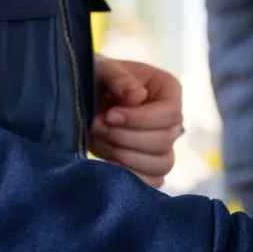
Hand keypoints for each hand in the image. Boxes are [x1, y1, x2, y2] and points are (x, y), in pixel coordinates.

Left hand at [89, 57, 183, 186]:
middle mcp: (171, 120)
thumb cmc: (94, 79)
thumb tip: (137, 96)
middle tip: (97, 125)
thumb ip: (118, 78)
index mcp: (168, 91)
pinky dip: (130, 175)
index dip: (140, 119)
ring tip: (100, 139)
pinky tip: (107, 160)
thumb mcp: (102, 69)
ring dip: (125, 156)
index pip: (170, 114)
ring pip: (162, 165)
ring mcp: (163, 146)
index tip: (110, 115)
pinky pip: (154, 182)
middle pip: (165, 141)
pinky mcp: (149, 166)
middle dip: (126, 137)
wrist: (81, 98)